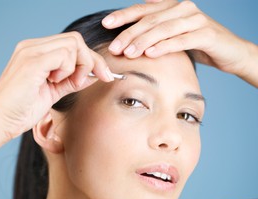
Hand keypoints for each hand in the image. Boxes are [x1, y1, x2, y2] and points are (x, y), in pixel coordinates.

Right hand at [0, 32, 112, 140]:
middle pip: (76, 41)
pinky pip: (64, 55)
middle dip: (92, 61)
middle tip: (94, 79)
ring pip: (73, 44)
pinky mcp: (32, 61)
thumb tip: (93, 76)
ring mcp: (31, 51)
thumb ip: (72, 81)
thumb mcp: (54, 92)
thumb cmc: (24, 109)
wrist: (1, 121)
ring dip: (79, 66)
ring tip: (69, 82)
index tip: (105, 76)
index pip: (72, 44)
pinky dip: (69, 69)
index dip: (92, 59)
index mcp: (37, 52)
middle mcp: (33, 47)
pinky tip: (57, 81)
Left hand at [102, 0, 255, 77]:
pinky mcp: (206, 34)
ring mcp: (196, 19)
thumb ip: (158, 31)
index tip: (106, 24)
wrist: (229, 52)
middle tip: (114, 48)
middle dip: (129, 34)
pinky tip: (150, 54)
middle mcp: (184, 8)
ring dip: (144, 41)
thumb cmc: (198, 44)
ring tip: (128, 53)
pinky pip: (181, 40)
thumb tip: (135, 33)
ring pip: (163, 29)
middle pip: (150, 20)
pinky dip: (164, 47)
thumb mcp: (175, 36)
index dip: (124, 16)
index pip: (143, 10)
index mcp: (173, 6)